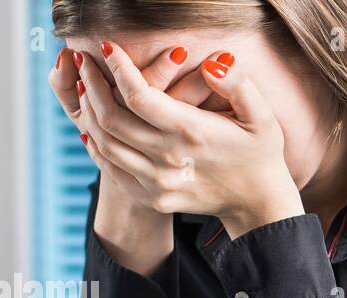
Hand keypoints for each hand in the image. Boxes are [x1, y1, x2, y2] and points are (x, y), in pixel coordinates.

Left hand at [77, 41, 302, 237]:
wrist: (257, 202)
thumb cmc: (260, 152)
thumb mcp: (261, 116)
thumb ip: (239, 86)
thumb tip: (213, 65)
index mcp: (192, 132)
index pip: (139, 96)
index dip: (118, 68)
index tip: (107, 46)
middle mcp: (170, 159)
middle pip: (112, 118)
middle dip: (92, 85)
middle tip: (85, 62)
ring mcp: (158, 182)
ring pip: (106, 144)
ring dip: (90, 113)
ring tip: (85, 89)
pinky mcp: (153, 198)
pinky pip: (112, 170)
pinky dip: (97, 146)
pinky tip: (94, 128)